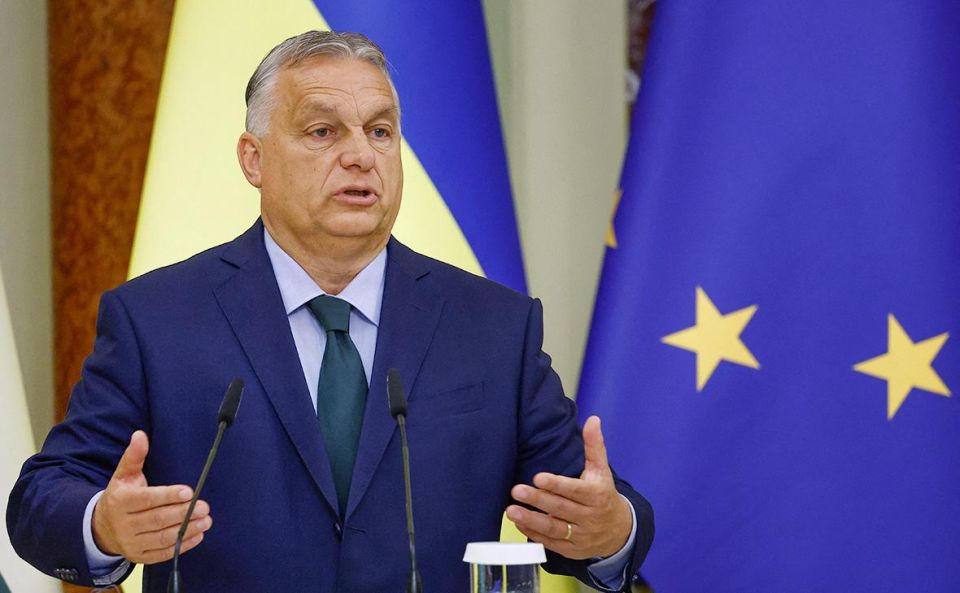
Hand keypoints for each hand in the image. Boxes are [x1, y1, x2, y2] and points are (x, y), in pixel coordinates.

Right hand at [92, 430, 212, 563]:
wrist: (101, 527)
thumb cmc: (121, 496)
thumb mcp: (124, 475)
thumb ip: (134, 456)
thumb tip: (140, 435)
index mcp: (121, 501)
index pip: (147, 500)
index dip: (168, 496)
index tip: (189, 492)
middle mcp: (124, 524)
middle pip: (157, 520)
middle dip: (183, 514)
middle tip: (205, 507)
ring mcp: (131, 543)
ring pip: (161, 538)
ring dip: (186, 530)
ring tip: (206, 521)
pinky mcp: (139, 556)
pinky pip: (161, 554)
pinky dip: (181, 546)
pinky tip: (197, 535)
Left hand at [506, 416, 631, 558]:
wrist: (619, 531)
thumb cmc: (603, 494)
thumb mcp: (602, 470)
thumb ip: (594, 445)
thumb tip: (592, 419)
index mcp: (596, 495)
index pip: (574, 490)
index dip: (556, 484)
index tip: (538, 477)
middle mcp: (589, 516)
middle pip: (560, 508)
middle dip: (537, 500)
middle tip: (516, 490)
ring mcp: (580, 535)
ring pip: (553, 528)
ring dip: (531, 520)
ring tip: (511, 510)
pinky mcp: (572, 550)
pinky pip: (551, 543)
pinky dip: (534, 534)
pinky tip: (519, 523)